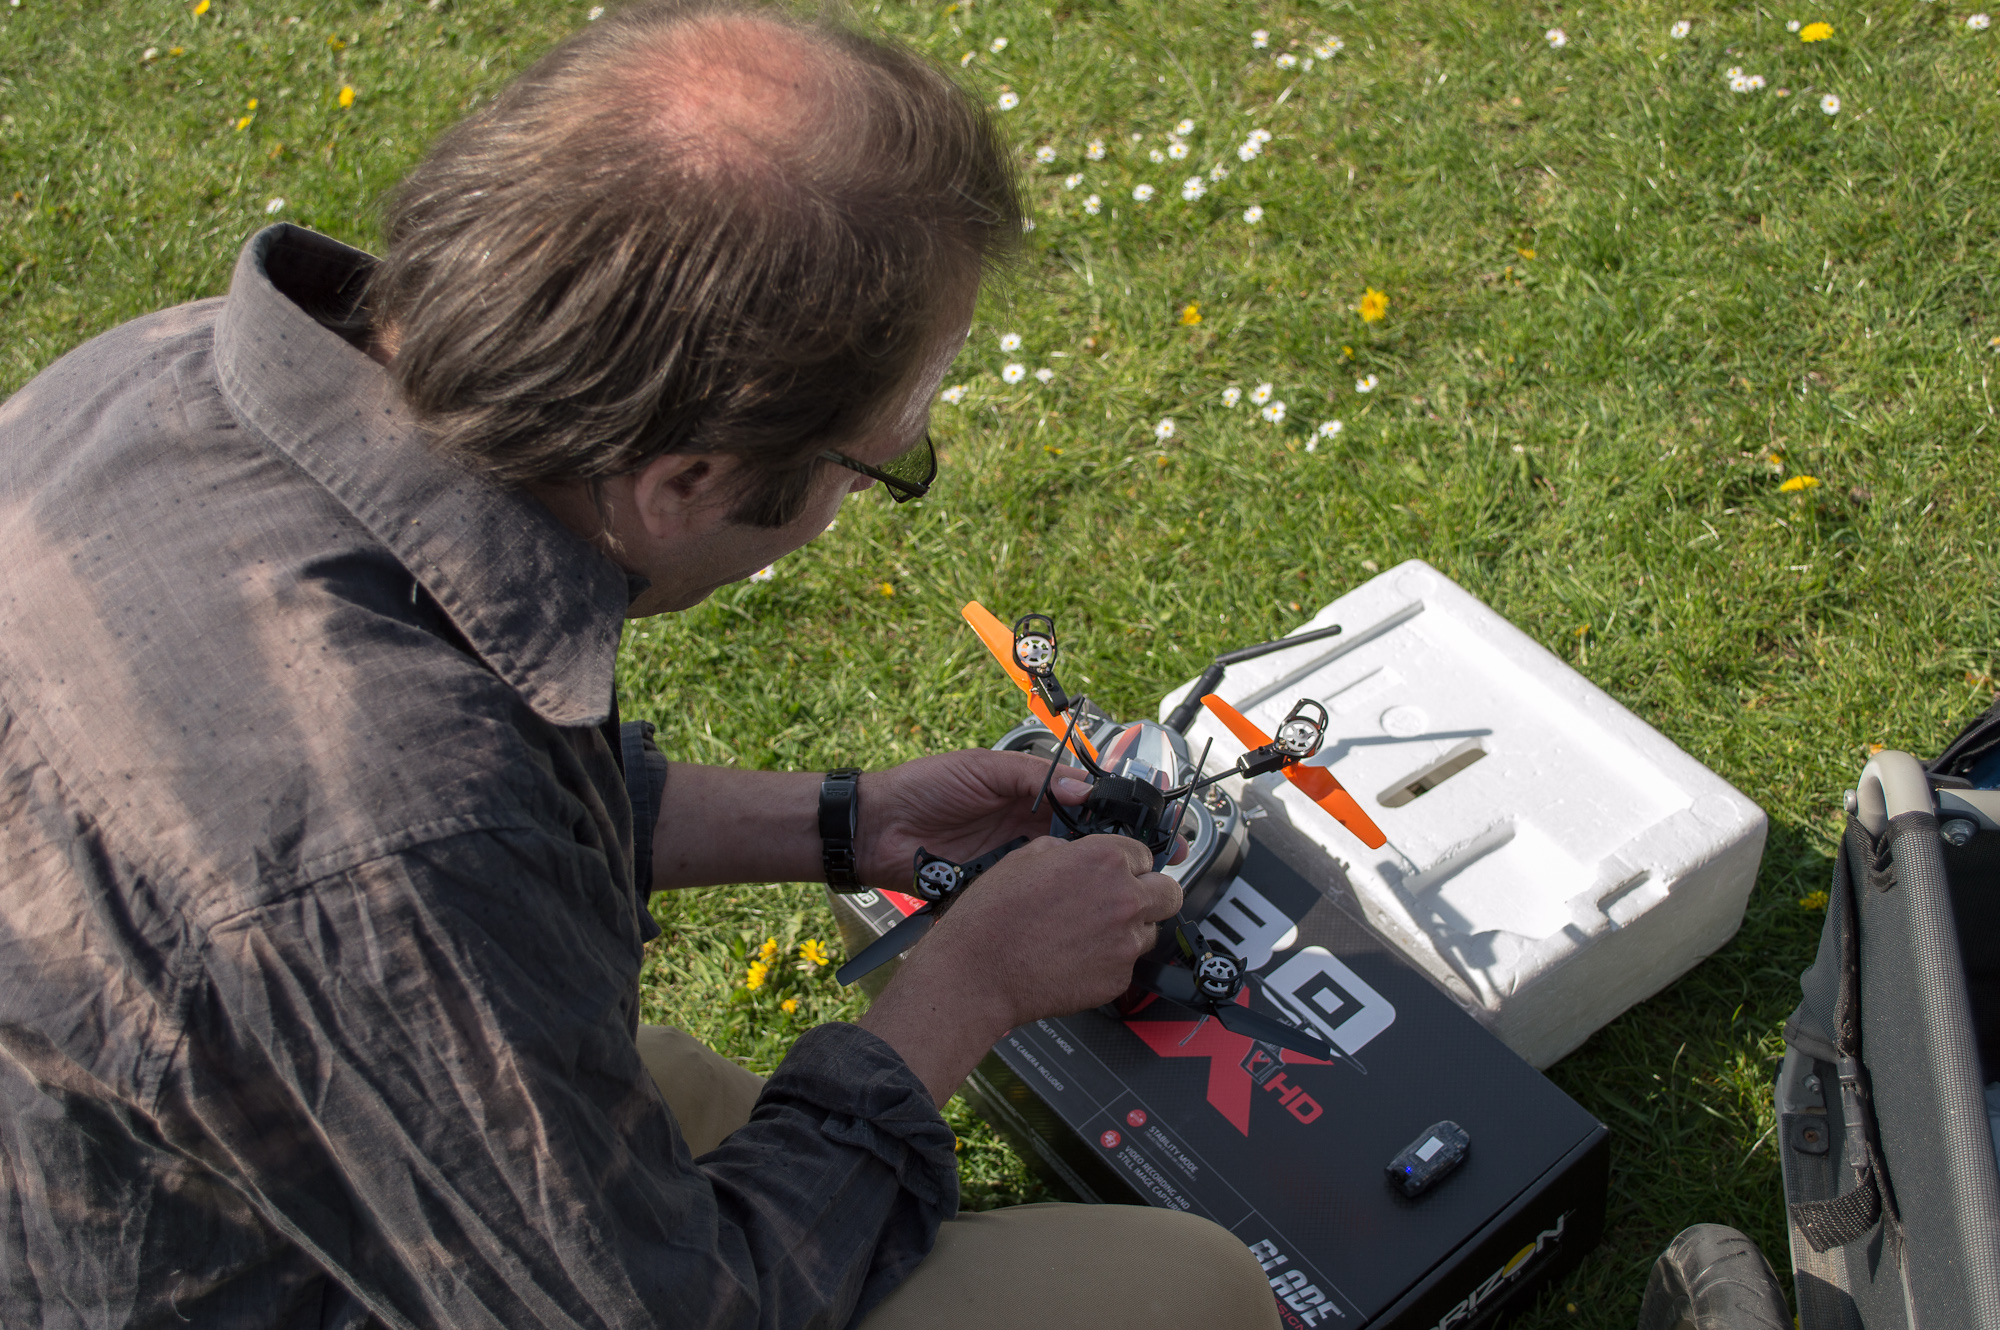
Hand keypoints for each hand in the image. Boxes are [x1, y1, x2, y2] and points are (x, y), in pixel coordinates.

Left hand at [856, 747, 1185, 890]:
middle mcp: (1028, 828)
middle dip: (1117, 852)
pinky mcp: (998, 888)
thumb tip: (1084, 790)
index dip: (1118, 814)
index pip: (1084, 802)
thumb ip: (1034, 776)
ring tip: (1122, 884)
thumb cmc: (924, 786)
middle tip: (1152, 862)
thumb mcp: (983, 768)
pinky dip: (1052, 900)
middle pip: (1083, 842)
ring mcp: (1015, 862)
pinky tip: (1076, 903)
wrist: (876, 828)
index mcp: (1030, 793)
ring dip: (1089, 879)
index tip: (1151, 824)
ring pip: (1063, 872)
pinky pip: (1032, 895)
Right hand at [857, 833, 1183, 1102]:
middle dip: (1150, 894)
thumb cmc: (992, 917)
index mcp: (1104, 860)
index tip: (1122, 871)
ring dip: (1129, 929)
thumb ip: (1068, 851)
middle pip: (1169, 892)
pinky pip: (1127, 964)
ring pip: (1150, 930)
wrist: (977, 973)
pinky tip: (1075, 958)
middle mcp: (1125, 899)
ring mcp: (1126, 943)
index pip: (1146, 854)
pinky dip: (1108, 961)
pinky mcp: (1119, 979)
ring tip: (1088, 934)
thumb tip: (1081, 855)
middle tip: (1124, 901)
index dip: (1130, 863)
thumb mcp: (1025, 856)